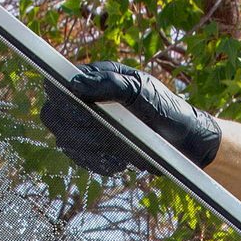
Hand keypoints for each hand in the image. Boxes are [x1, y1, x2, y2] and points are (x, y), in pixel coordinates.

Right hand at [39, 61, 221, 176]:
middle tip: (100, 136)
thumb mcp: (141, 92)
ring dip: (87, 148)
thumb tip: (74, 83)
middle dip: (75, 129)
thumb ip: (109, 84)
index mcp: (98, 77)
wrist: (186, 144)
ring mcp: (91, 124)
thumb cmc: (167, 110)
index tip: (79, 112)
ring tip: (116, 151)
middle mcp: (89, 99)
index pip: (59, 84)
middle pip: (55, 114)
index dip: (60, 99)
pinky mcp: (97, 147)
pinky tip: (117, 162)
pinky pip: (79, 157)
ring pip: (65, 139)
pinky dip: (95, 163)